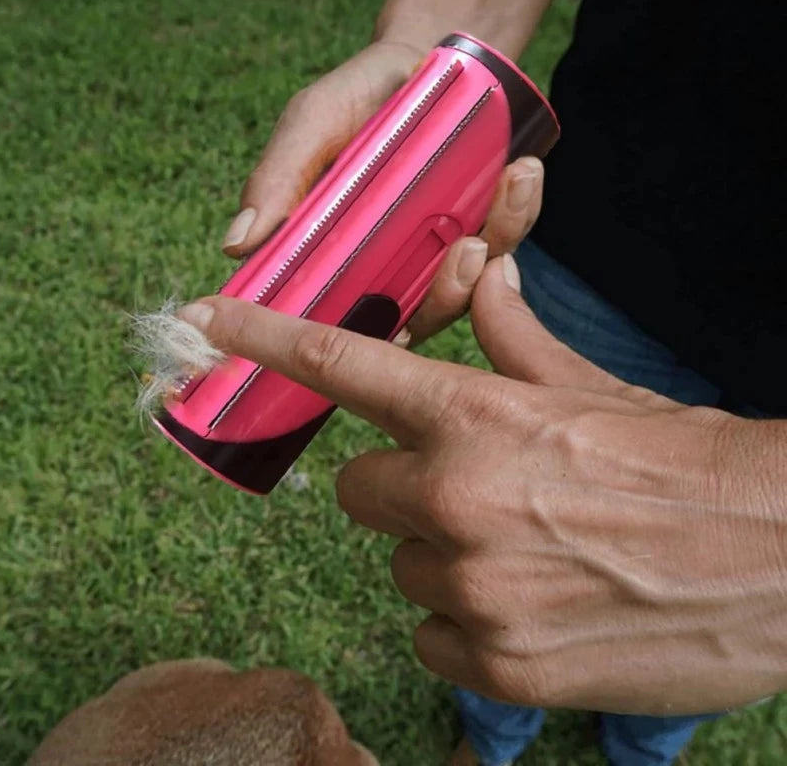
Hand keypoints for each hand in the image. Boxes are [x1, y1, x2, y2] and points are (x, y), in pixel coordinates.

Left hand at [177, 257, 786, 714]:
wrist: (780, 554)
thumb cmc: (683, 461)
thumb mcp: (592, 387)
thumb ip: (514, 337)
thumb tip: (484, 275)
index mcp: (477, 417)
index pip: (346, 367)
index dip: (269, 337)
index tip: (212, 317)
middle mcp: (458, 499)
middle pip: (356, 490)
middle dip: (399, 486)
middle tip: (469, 489)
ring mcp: (473, 589)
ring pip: (400, 566)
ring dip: (442, 557)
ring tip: (526, 552)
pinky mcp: (496, 666)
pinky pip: (430, 637)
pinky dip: (463, 624)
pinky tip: (531, 608)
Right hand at [221, 39, 543, 345]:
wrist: (420, 61)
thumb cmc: (358, 100)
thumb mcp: (312, 127)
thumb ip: (280, 180)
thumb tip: (237, 243)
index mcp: (341, 259)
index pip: (338, 316)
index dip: (348, 337)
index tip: (372, 319)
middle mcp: (391, 269)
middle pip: (416, 318)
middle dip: (444, 294)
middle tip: (463, 250)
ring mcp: (438, 255)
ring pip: (468, 287)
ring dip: (493, 247)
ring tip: (509, 187)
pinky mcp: (483, 231)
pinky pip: (504, 240)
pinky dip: (517, 210)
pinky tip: (523, 172)